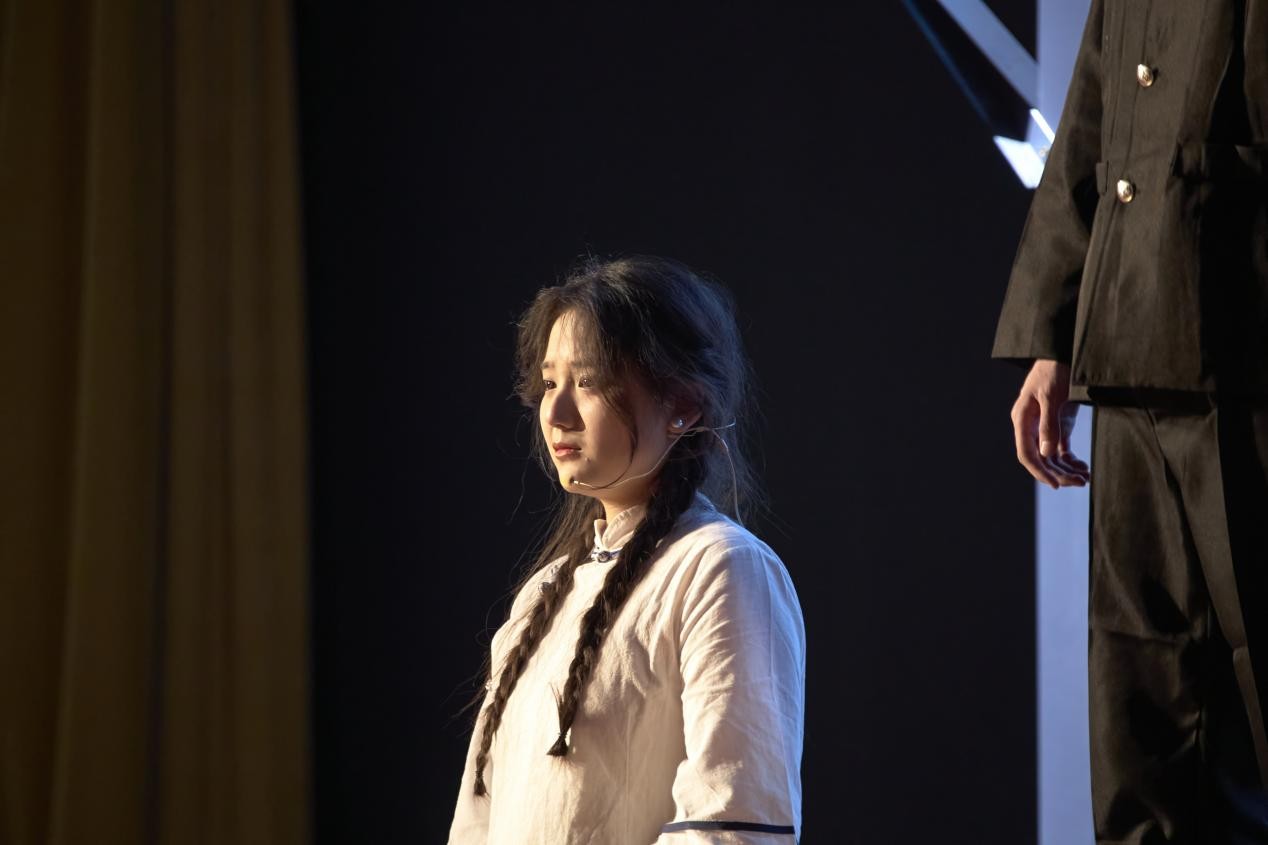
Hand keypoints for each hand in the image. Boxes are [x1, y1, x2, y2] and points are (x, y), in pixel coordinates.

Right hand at [1010, 360, 1090, 489]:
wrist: (1063, 353)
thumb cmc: (1054, 371)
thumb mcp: (1052, 396)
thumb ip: (1049, 425)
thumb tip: (1047, 454)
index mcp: (1022, 420)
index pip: (1027, 454)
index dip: (1040, 472)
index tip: (1057, 484)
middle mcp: (1030, 427)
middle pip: (1041, 459)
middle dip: (1059, 473)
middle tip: (1080, 482)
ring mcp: (1043, 426)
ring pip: (1051, 457)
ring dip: (1066, 469)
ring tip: (1085, 477)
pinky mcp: (1057, 424)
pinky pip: (1060, 449)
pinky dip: (1070, 460)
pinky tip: (1082, 467)